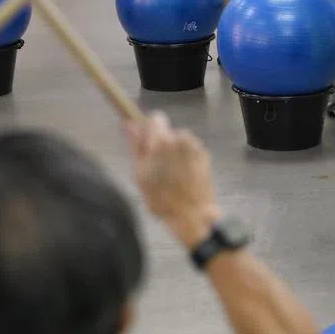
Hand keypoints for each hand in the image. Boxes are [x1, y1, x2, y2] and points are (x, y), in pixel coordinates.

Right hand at [125, 111, 219, 245]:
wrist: (192, 215)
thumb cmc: (161, 198)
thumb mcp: (140, 173)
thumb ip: (135, 145)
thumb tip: (129, 124)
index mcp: (162, 141)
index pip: (155, 118)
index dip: (148, 129)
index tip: (146, 143)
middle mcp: (180, 138)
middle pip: (166, 130)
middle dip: (160, 143)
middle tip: (156, 166)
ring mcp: (195, 146)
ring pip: (178, 140)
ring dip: (173, 151)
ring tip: (170, 174)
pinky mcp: (205, 155)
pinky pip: (189, 149)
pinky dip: (185, 158)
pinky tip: (182, 175)